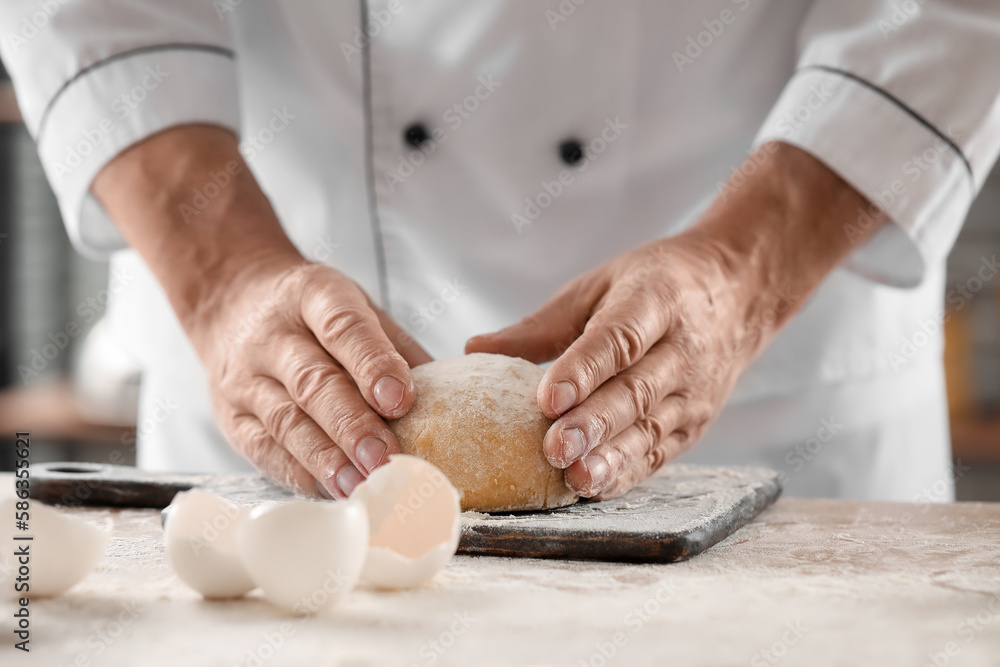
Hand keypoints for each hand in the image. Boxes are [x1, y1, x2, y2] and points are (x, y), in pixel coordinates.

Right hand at [93, 125, 431, 497]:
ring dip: (327, 459)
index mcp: (313, 296)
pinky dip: (300, 474)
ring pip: (286, 421)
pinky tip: (332, 491)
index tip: (401, 399)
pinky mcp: (231, 416)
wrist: (230, 300)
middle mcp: (272, 335)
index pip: (343, 328)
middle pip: (313, 382)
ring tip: (363, 486)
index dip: (373, 364)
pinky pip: (264, 450)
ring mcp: (245, 378)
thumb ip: (396, 349)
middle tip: (388, 459)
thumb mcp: (355, 305)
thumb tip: (448, 401)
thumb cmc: (312, 312)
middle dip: (353, 426)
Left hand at [467, 142, 885, 498]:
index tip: (546, 397)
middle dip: (592, 424)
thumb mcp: (600, 286)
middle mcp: (681, 351)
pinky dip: (628, 472)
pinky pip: (660, 452)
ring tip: (573, 476)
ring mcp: (694, 393)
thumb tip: (476, 350)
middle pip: (635, 392)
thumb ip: (542, 325)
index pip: (618, 339)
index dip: (582, 370)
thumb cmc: (655, 286)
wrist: (739, 291)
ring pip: (650, 429)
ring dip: (611, 457)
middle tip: (552, 447)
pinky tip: (594, 486)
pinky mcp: (696, 424)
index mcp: (655, 302)